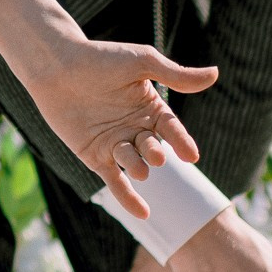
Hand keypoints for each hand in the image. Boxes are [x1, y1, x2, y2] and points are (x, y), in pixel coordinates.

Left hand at [37, 39, 216, 220]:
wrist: (56, 66)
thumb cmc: (100, 58)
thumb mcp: (141, 63)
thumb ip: (175, 75)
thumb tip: (215, 74)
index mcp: (151, 108)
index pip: (172, 129)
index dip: (181, 142)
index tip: (190, 155)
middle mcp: (136, 128)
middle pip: (153, 147)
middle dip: (155, 153)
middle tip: (155, 154)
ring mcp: (116, 144)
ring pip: (134, 163)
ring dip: (138, 167)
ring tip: (141, 169)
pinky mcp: (95, 157)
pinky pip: (115, 181)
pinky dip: (128, 198)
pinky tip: (143, 214)